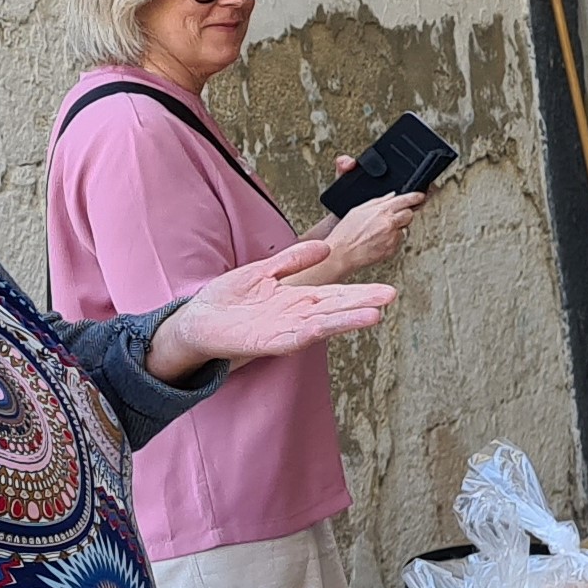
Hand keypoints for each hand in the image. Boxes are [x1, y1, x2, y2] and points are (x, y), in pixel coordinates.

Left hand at [149, 241, 394, 377]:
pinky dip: (314, 330)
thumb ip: (292, 259)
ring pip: (323, 323)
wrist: (197, 320)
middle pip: (336, 307)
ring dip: (347, 320)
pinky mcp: (269, 342)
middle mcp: (297, 315)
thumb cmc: (226, 299)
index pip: (335, 294)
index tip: (386, 290)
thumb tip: (324, 246)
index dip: (360, 292)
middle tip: (390, 296)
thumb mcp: (261, 271)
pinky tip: (330, 325)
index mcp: (297, 298)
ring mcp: (285, 329)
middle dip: (363, 303)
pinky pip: (296, 335)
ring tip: (373, 314)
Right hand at [305, 191, 424, 280]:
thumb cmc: (346, 232)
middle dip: (404, 214)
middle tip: (392, 217)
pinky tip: (379, 240)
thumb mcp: (358, 210)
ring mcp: (393, 237)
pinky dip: (392, 239)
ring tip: (379, 231)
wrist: (342, 253)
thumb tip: (392, 195)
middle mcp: (390, 223)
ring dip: (397, 228)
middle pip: (409, 214)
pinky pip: (399, 241)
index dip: (415, 197)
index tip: (420, 196)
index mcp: (382, 211)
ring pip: (405, 228)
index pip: (406, 200)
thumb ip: (378, 201)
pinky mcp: (393, 249)